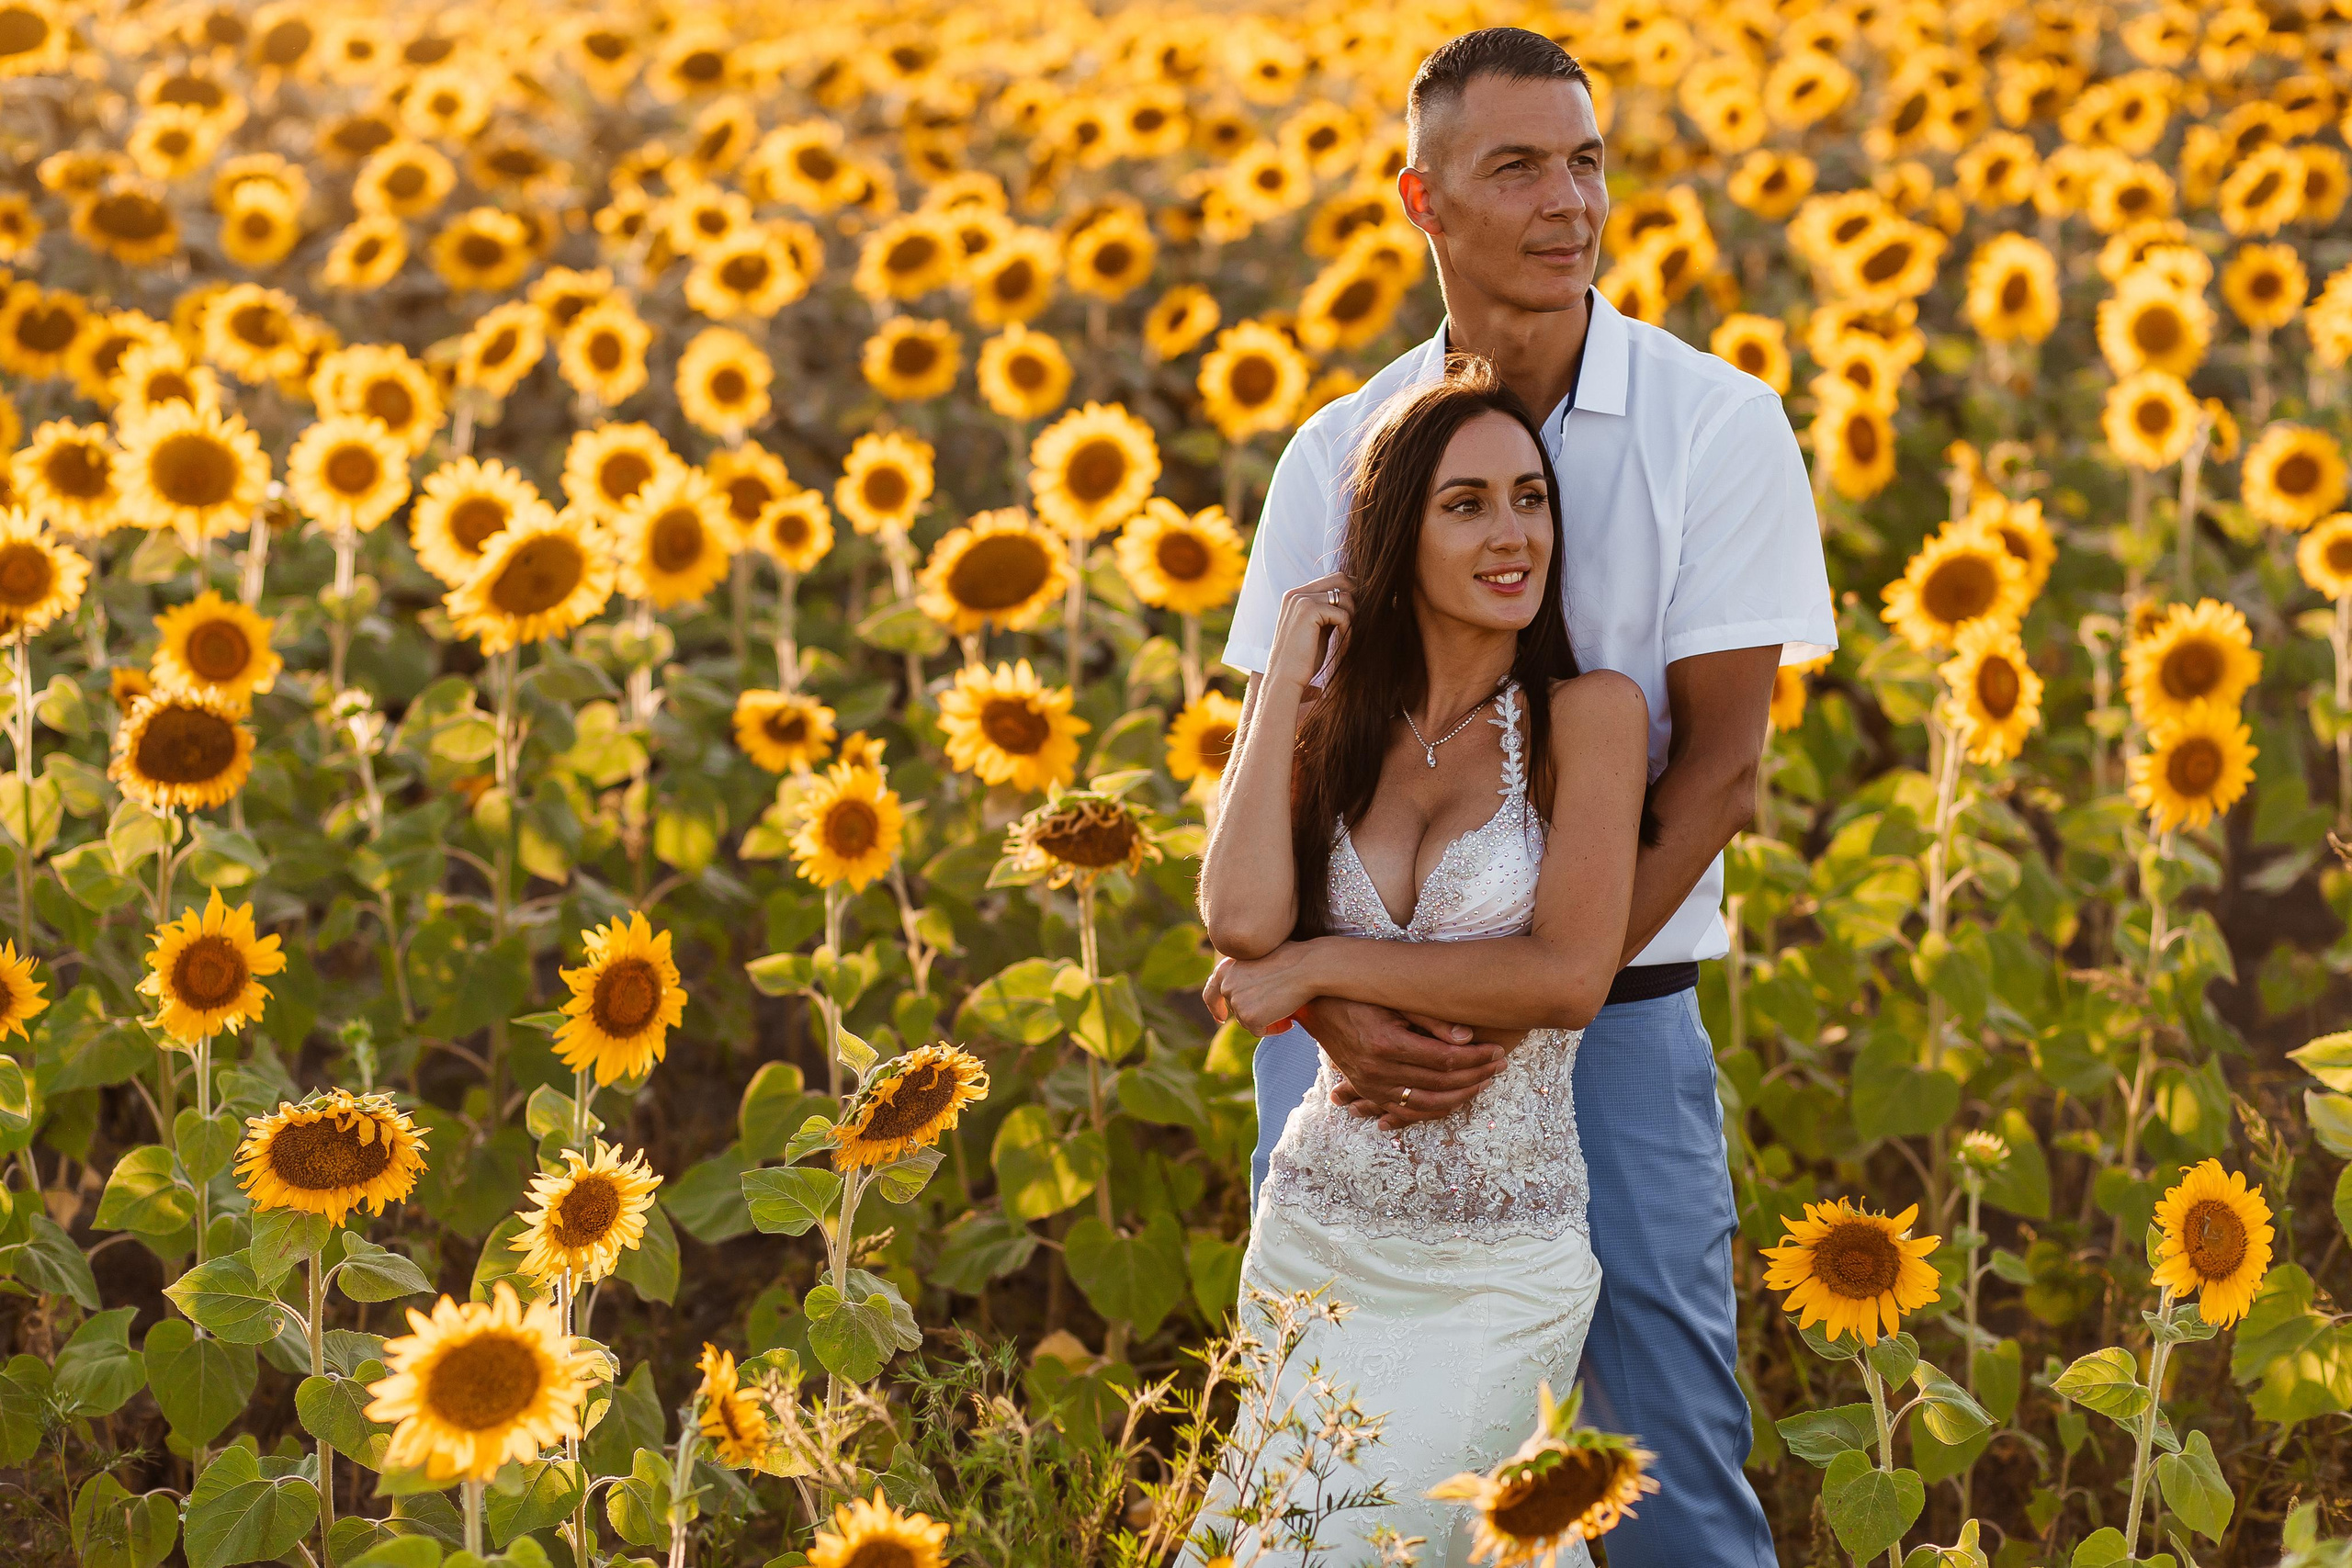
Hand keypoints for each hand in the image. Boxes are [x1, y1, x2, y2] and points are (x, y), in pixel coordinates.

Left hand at [1203, 955, 1296, 1034]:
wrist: (1306, 966)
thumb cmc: (1293, 958)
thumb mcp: (1263, 960)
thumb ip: (1248, 974)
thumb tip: (1249, 992)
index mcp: (1226, 969)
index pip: (1211, 992)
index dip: (1215, 1007)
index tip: (1221, 1017)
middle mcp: (1225, 984)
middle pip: (1236, 1010)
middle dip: (1254, 1014)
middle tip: (1279, 1012)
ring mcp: (1235, 1001)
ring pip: (1247, 1022)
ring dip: (1267, 1021)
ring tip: (1287, 1012)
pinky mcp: (1247, 1016)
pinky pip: (1258, 1031)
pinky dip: (1273, 1029)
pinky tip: (1289, 1021)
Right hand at [1266, 572, 1351, 694]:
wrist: (1284, 680)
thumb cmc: (1303, 661)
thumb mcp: (1318, 630)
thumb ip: (1330, 612)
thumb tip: (1357, 598)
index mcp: (1296, 596)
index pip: (1333, 579)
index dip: (1351, 592)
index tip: (1359, 614)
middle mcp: (1296, 593)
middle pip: (1341, 579)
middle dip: (1357, 598)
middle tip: (1360, 621)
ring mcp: (1300, 599)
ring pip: (1346, 597)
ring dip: (1353, 619)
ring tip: (1348, 639)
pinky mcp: (1308, 609)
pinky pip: (1343, 614)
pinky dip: (1348, 631)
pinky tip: (1343, 647)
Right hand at [1304, 997, 1505, 1127]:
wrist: (1316, 1005)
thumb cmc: (1359, 993)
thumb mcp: (1394, 998)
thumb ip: (1430, 1018)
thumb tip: (1466, 1037)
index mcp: (1386, 1043)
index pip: (1444, 1060)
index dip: (1476, 1057)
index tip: (1497, 1050)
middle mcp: (1377, 1070)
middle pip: (1439, 1083)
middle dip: (1475, 1075)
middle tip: (1500, 1065)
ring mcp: (1370, 1085)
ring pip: (1425, 1103)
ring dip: (1459, 1097)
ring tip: (1484, 1084)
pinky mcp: (1367, 1090)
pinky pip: (1403, 1111)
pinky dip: (1430, 1111)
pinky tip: (1452, 1104)